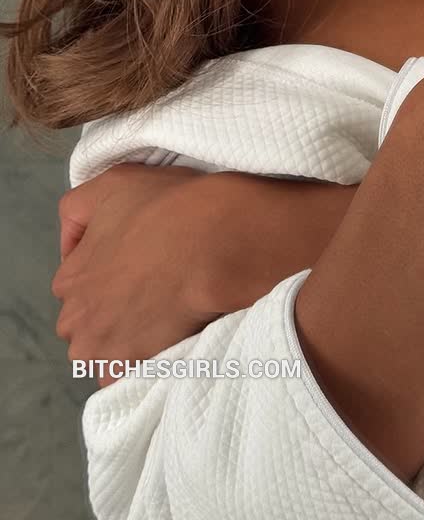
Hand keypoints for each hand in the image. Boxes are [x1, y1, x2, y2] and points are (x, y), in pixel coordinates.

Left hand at [53, 163, 218, 386]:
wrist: (217, 240)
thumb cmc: (170, 206)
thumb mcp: (115, 182)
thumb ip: (78, 209)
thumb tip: (72, 242)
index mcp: (70, 276)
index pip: (79, 286)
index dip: (110, 274)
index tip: (140, 264)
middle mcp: (76, 318)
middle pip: (88, 323)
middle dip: (111, 312)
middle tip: (152, 290)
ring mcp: (101, 348)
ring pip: (106, 352)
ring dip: (126, 340)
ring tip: (163, 315)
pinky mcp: (130, 368)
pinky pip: (129, 375)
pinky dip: (144, 362)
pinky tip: (169, 336)